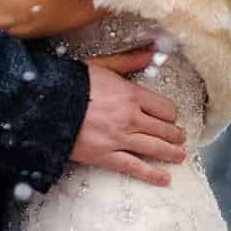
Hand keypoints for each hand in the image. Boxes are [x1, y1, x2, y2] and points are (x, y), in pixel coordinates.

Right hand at [71, 48, 186, 186]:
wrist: (49, 106)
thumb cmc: (75, 83)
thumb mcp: (104, 65)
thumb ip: (130, 61)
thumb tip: (152, 51)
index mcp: (132, 94)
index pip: (163, 107)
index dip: (171, 113)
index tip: (172, 117)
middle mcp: (131, 118)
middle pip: (162, 129)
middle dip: (175, 134)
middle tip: (181, 138)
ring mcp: (120, 139)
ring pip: (154, 148)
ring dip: (170, 153)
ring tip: (180, 155)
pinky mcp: (106, 157)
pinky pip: (134, 168)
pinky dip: (152, 174)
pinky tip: (165, 179)